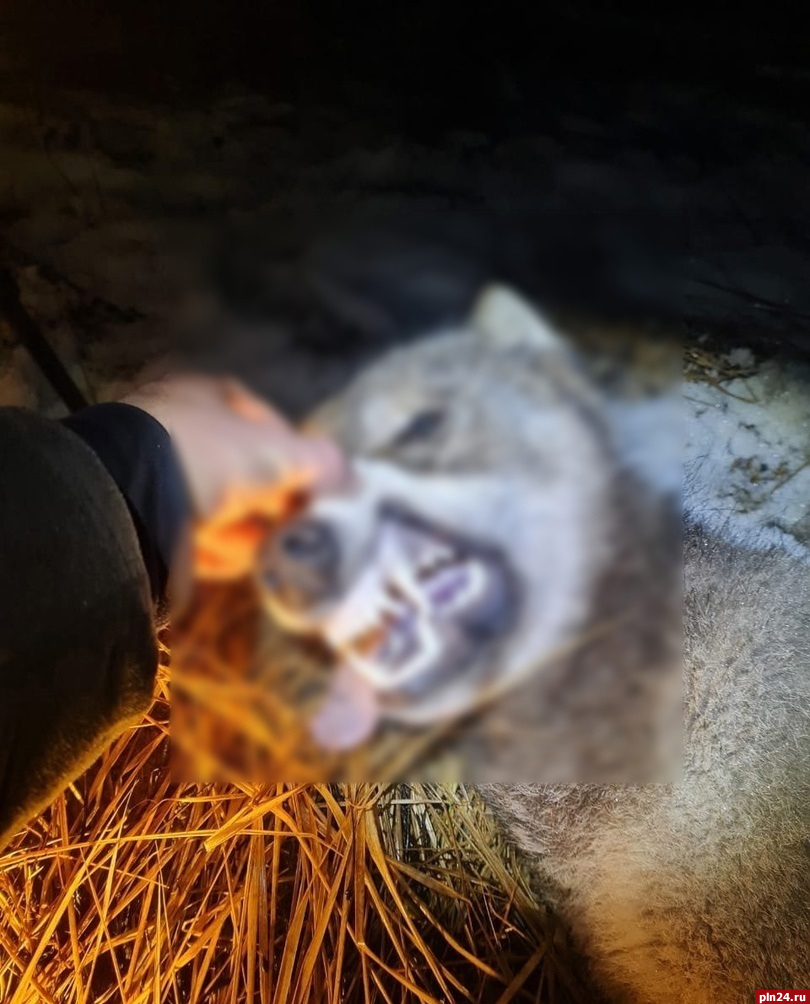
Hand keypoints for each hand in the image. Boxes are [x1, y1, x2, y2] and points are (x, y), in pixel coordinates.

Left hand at [123, 375, 344, 579]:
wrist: (128, 502)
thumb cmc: (210, 456)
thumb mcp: (278, 452)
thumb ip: (321, 460)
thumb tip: (352, 476)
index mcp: (200, 396)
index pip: (260, 419)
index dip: (293, 450)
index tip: (314, 481)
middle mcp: (174, 431)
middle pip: (241, 471)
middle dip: (271, 500)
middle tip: (296, 523)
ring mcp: (153, 480)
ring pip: (220, 509)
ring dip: (248, 532)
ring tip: (268, 549)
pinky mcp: (142, 525)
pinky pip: (193, 539)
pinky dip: (216, 552)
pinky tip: (230, 562)